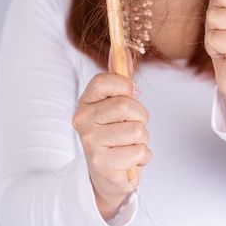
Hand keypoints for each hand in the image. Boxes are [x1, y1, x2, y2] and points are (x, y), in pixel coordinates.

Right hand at [72, 49, 150, 219]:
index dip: (125, 86)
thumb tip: (124, 49)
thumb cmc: (116, 136)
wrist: (107, 176)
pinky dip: (143, 157)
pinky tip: (131, 160)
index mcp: (85, 103)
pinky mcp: (102, 164)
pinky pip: (140, 151)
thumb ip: (120, 79)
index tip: (130, 95)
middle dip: (141, 116)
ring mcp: (90, 143)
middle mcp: (82, 121)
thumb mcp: (116, 106)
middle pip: (126, 105)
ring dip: (143, 139)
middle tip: (133, 126)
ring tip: (130, 145)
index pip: (104, 80)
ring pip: (137, 130)